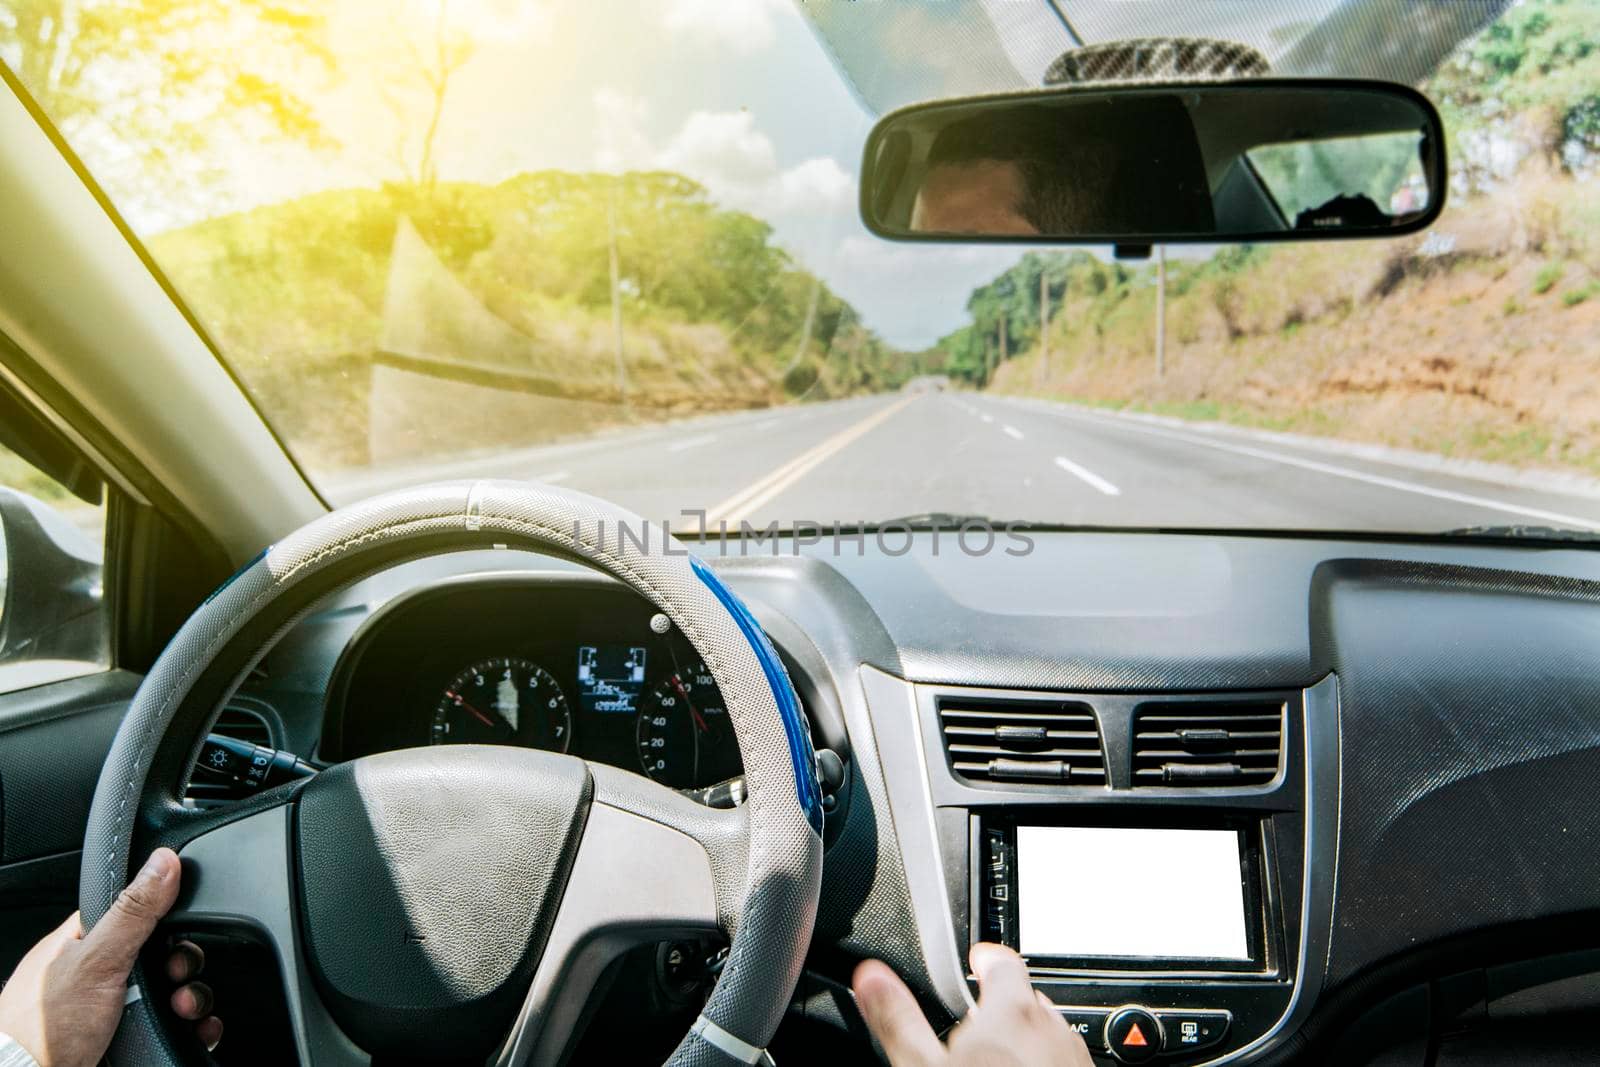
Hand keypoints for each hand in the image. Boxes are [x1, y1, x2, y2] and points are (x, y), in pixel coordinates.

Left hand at [0, 848, 222, 1066]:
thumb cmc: (41, 1030)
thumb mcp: (94, 960)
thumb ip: (132, 911)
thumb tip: (162, 861)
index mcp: (85, 944)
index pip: (139, 915)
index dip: (168, 922)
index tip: (181, 933)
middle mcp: (101, 976)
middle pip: (163, 957)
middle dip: (183, 967)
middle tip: (177, 978)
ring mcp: (114, 1009)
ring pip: (173, 992)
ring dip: (192, 998)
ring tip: (184, 1009)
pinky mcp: (129, 1039)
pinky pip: (175, 1025)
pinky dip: (194, 1026)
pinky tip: (197, 1027)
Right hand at [853, 942, 1092, 1065]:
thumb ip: (900, 1019)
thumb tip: (871, 978)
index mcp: (1012, 1011)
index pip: (1003, 961)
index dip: (985, 959)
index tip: (976, 962)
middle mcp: (1052, 1028)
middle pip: (1024, 999)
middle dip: (1000, 1008)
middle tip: (973, 1029)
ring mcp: (1074, 1059)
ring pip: (1045, 1035)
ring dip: (1024, 1040)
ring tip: (993, 1064)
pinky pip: (1061, 1063)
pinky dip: (1041, 1066)